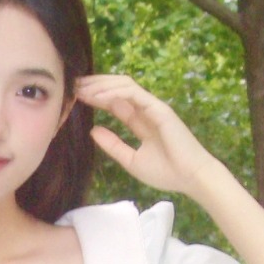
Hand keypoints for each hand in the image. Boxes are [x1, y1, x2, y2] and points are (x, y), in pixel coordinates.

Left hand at [74, 74, 222, 195]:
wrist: (190, 178)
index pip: (115, 102)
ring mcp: (153, 107)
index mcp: (140, 121)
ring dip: (102, 85)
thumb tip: (92, 131)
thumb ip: (113, 145)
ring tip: (82, 89)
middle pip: (117, 88)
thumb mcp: (131, 160)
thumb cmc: (166, 172)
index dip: (95, 97)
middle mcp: (146, 110)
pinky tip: (98, 97)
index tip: (75, 96)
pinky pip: (133, 94)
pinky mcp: (159, 108)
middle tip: (73, 85)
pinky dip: (114, 93)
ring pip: (124, 85)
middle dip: (95, 84)